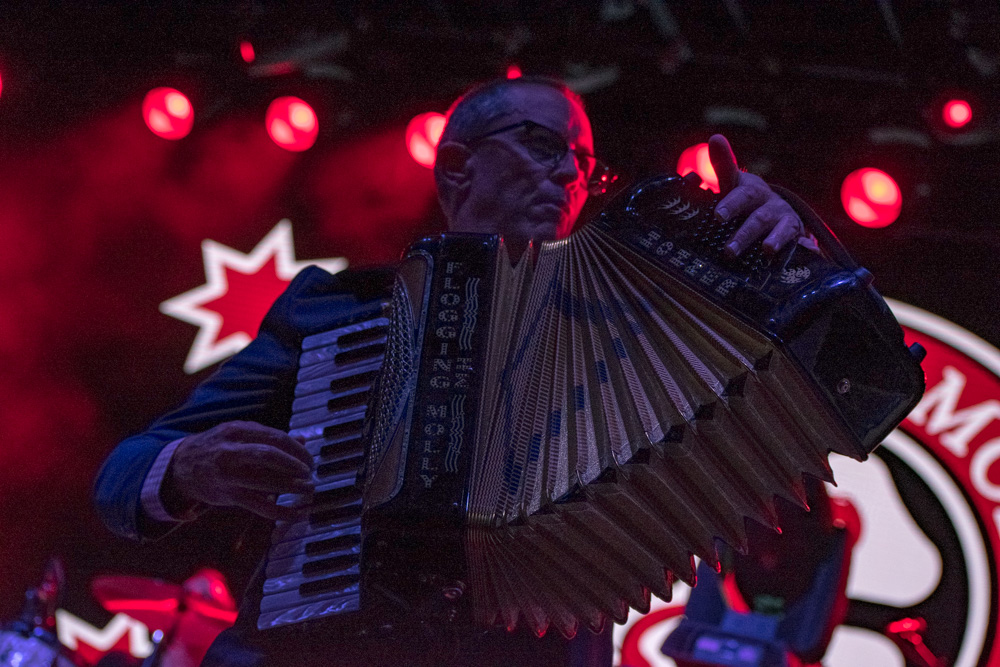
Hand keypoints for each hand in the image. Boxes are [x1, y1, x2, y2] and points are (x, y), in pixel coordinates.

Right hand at [165, 421, 312, 520]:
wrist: (179, 466)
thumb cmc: (217, 448)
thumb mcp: (239, 435)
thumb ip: (269, 437)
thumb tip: (303, 440)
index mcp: (237, 430)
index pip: (275, 437)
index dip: (296, 449)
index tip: (309, 459)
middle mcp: (231, 451)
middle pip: (269, 456)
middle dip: (295, 465)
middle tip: (310, 474)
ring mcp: (228, 474)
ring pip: (265, 481)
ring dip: (292, 487)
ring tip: (308, 491)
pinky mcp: (229, 495)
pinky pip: (259, 506)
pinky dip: (282, 512)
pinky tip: (298, 513)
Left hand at [708, 134, 804, 256]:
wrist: (776, 211)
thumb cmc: (748, 200)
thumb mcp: (734, 184)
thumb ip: (724, 165)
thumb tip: (715, 137)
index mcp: (753, 191)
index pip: (741, 196)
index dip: (731, 205)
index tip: (719, 216)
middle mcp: (770, 204)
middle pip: (758, 219)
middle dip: (745, 234)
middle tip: (729, 250)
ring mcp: (785, 220)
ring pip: (779, 231)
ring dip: (773, 241)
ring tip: (767, 251)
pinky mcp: (797, 234)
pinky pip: (800, 242)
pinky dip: (804, 248)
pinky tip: (804, 252)